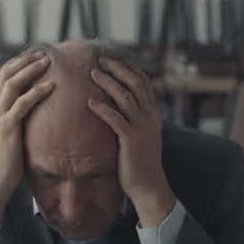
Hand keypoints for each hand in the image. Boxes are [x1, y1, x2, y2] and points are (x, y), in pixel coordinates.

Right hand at [0, 53, 54, 223]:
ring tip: (48, 62)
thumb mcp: (9, 132)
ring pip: (12, 84)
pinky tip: (51, 86)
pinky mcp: (6, 128)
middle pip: (6, 73)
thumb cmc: (7, 159)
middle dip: (26, 60)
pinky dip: (37, 92)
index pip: (2, 76)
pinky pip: (22, 104)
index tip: (36, 56)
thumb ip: (17, 117)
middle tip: (44, 53)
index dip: (19, 63)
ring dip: (31, 70)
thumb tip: (36, 107)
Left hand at [88, 56, 175, 227]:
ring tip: (93, 72)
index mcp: (153, 113)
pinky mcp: (131, 140)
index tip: (113, 57)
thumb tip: (117, 106)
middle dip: (118, 68)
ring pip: (126, 96)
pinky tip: (90, 101)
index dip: (128, 67)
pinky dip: (103, 108)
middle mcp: (150, 116)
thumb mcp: (141, 135)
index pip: (143, 82)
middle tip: (101, 58)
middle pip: (135, 83)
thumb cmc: (140, 162)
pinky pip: (116, 119)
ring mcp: (142, 128)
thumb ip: (134, 118)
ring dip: (108, 82)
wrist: (149, 186)